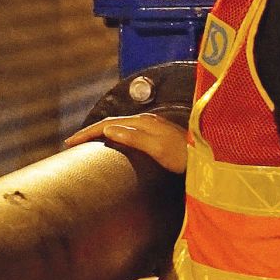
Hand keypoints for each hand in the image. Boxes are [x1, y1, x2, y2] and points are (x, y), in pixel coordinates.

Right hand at [64, 113, 187, 173]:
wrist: (209, 158)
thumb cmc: (187, 156)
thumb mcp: (159, 149)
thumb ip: (134, 138)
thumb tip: (108, 131)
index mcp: (144, 123)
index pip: (108, 125)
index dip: (87, 133)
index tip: (70, 142)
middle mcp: (147, 121)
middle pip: (111, 123)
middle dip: (90, 132)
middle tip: (73, 143)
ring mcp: (153, 127)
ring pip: (119, 127)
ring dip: (101, 134)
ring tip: (88, 144)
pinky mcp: (157, 135)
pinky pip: (128, 132)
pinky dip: (114, 137)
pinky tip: (113, 144)